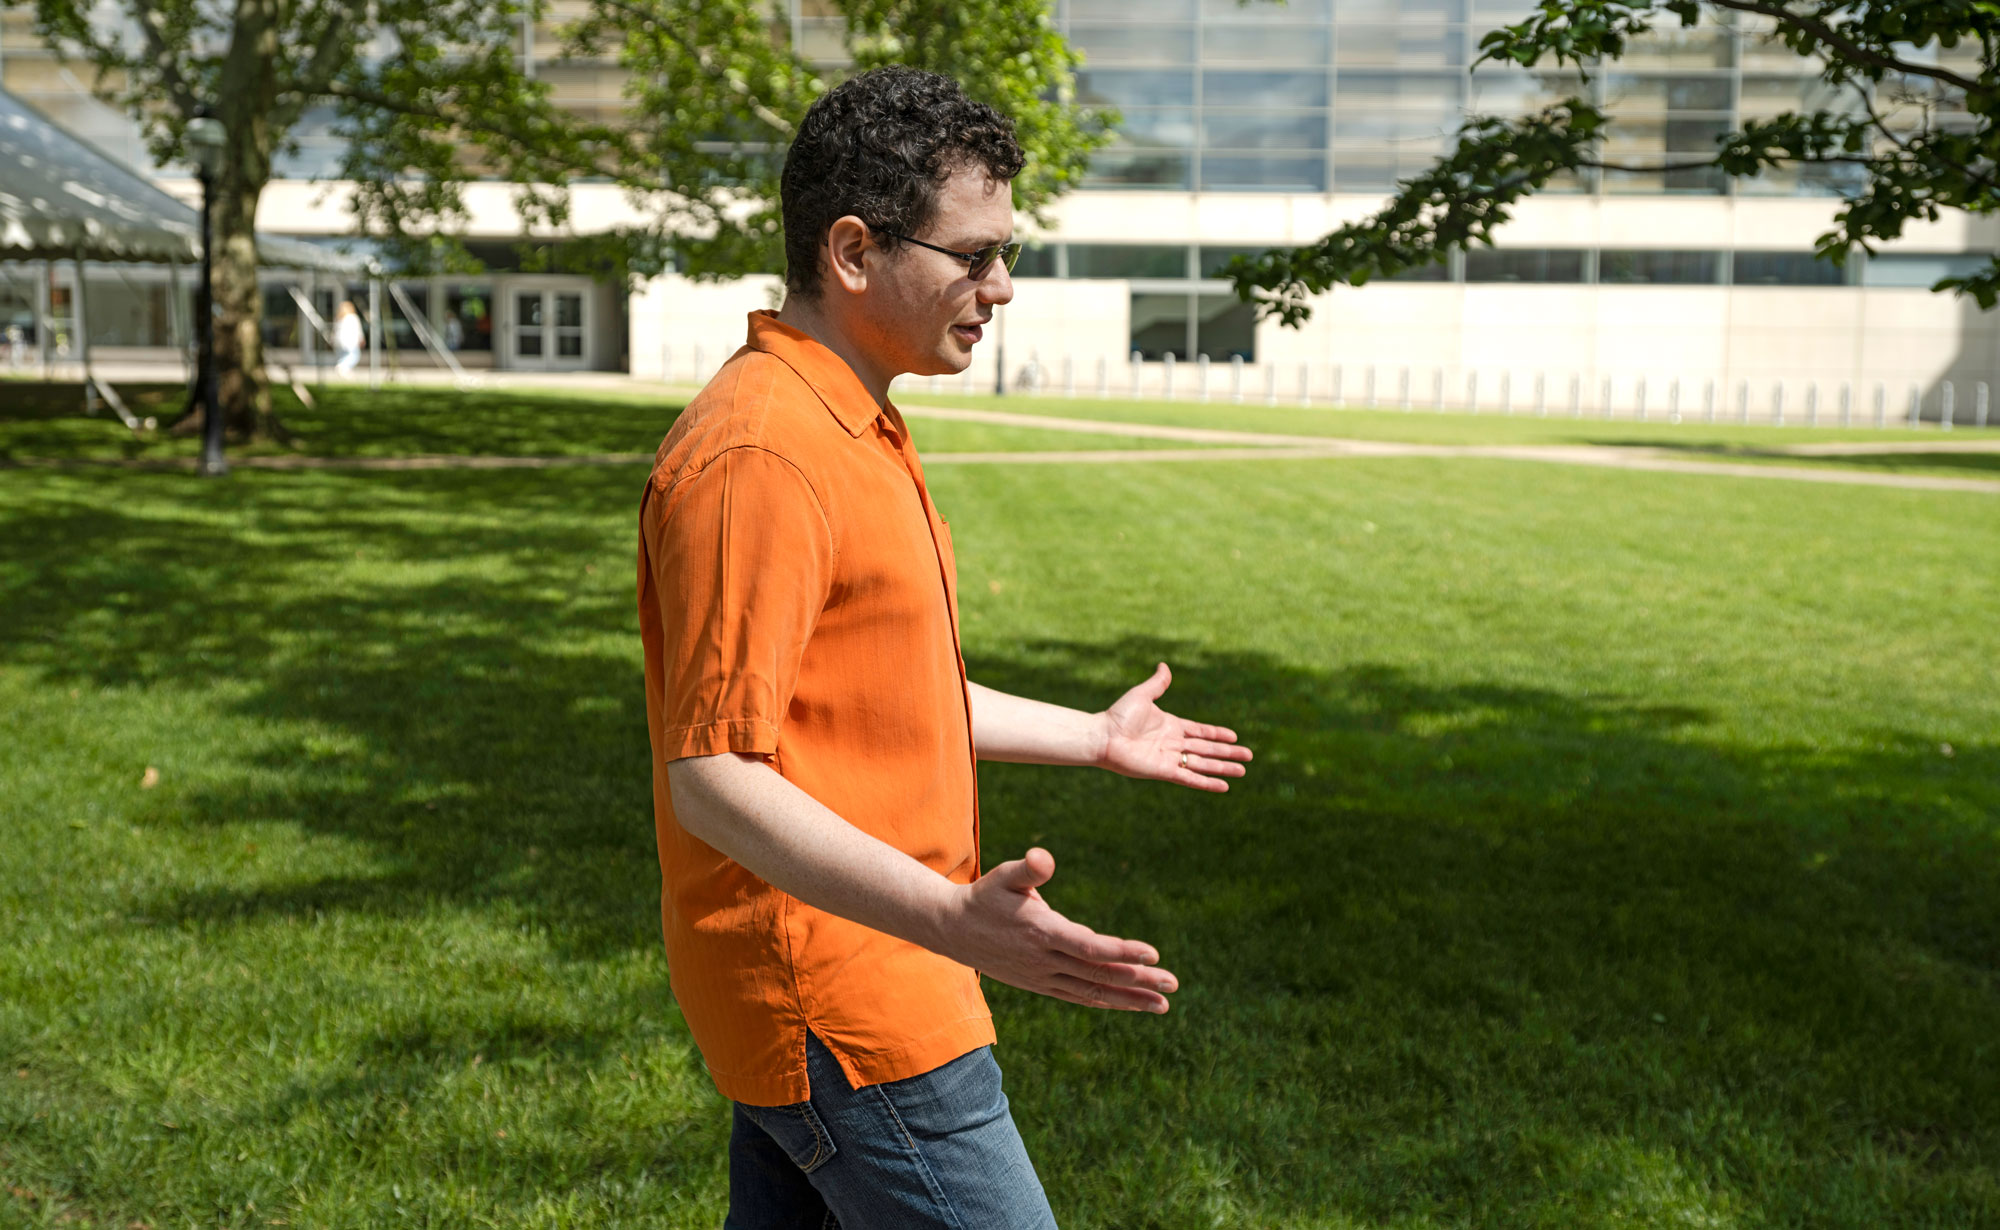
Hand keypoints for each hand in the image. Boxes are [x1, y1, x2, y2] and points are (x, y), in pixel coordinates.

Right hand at [938, 848, 1176, 1012]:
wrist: (953, 931)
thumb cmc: (984, 897)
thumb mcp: (1003, 876)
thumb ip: (1027, 869)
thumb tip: (1044, 859)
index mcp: (1042, 933)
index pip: (1089, 947)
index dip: (1122, 952)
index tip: (1153, 954)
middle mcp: (1045, 961)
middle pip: (1099, 974)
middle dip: (1139, 980)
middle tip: (1173, 984)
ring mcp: (1044, 977)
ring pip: (1093, 992)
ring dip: (1130, 999)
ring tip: (1163, 1004)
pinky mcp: (1042, 984)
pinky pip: (1080, 997)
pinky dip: (1106, 1001)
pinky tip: (1129, 1005)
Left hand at [1099, 663, 1252, 791]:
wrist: (1103, 736)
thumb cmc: (1119, 716)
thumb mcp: (1142, 695)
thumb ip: (1157, 684)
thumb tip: (1164, 665)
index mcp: (1170, 726)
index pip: (1200, 731)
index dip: (1217, 734)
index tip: (1234, 737)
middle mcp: (1173, 743)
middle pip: (1207, 749)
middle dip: (1228, 753)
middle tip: (1249, 756)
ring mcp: (1169, 758)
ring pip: (1203, 764)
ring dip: (1223, 768)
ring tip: (1242, 771)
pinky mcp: (1164, 771)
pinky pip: (1190, 777)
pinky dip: (1206, 782)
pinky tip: (1223, 786)